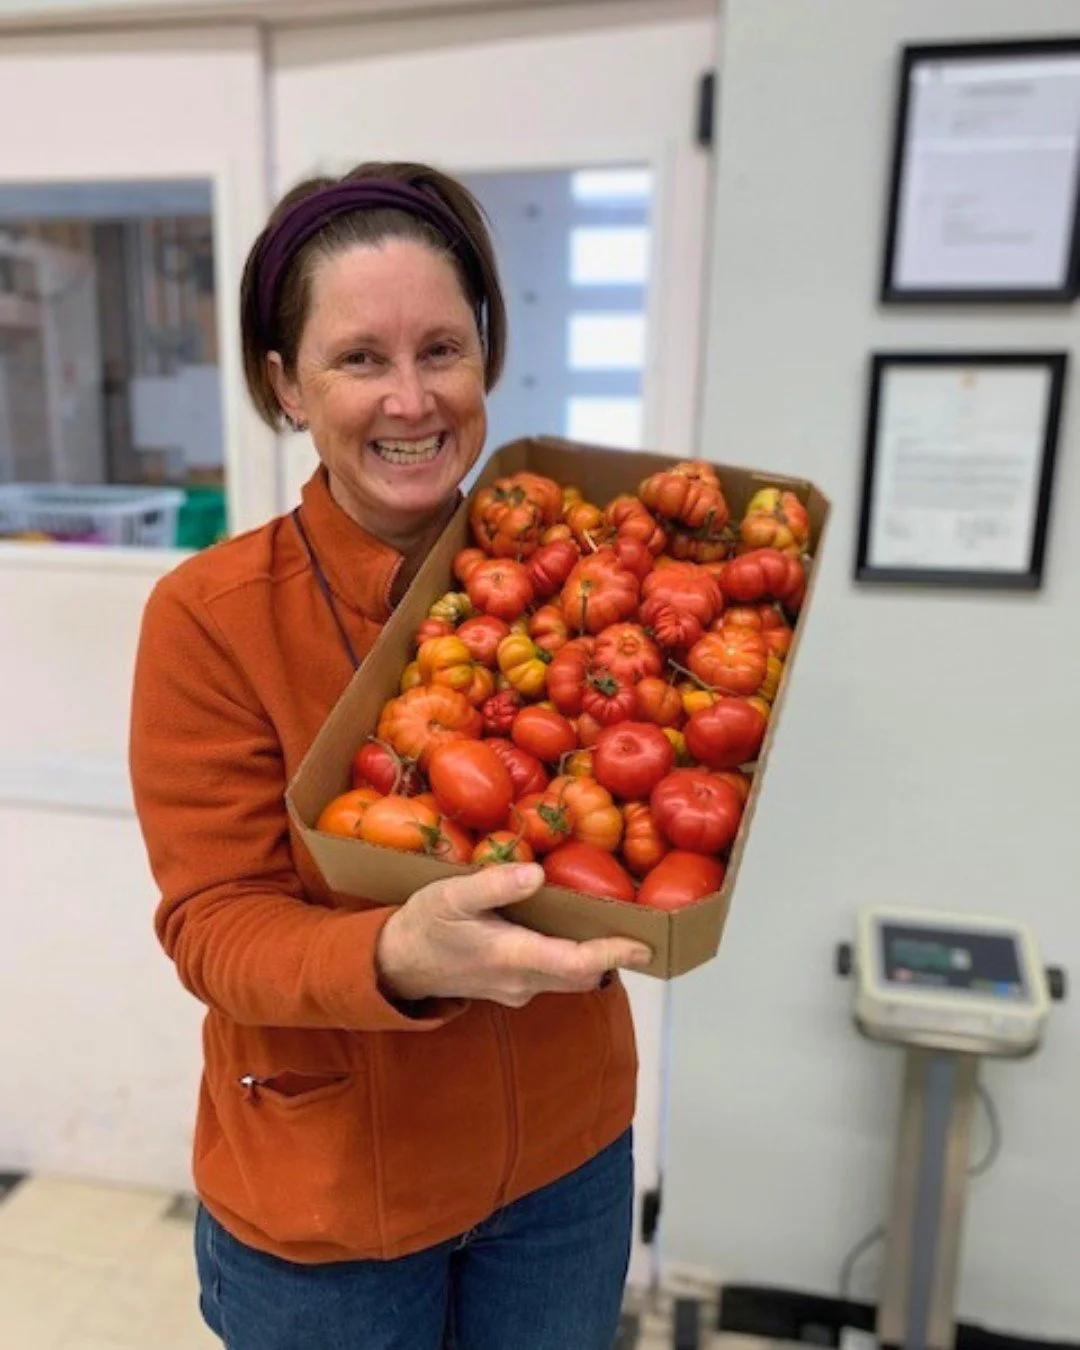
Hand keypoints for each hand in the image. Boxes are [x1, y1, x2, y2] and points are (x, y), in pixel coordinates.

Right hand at [376, 863, 652, 1007]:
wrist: (395, 964)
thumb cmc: (424, 925)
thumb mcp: (450, 895)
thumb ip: (494, 885)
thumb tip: (536, 873)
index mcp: (512, 957)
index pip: (576, 963)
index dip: (613, 954)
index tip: (645, 945)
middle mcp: (521, 982)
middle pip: (582, 975)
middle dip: (613, 956)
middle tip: (640, 926)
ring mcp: (516, 989)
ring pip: (569, 977)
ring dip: (593, 957)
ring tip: (613, 923)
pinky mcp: (510, 987)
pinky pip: (551, 975)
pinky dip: (570, 958)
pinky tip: (570, 929)